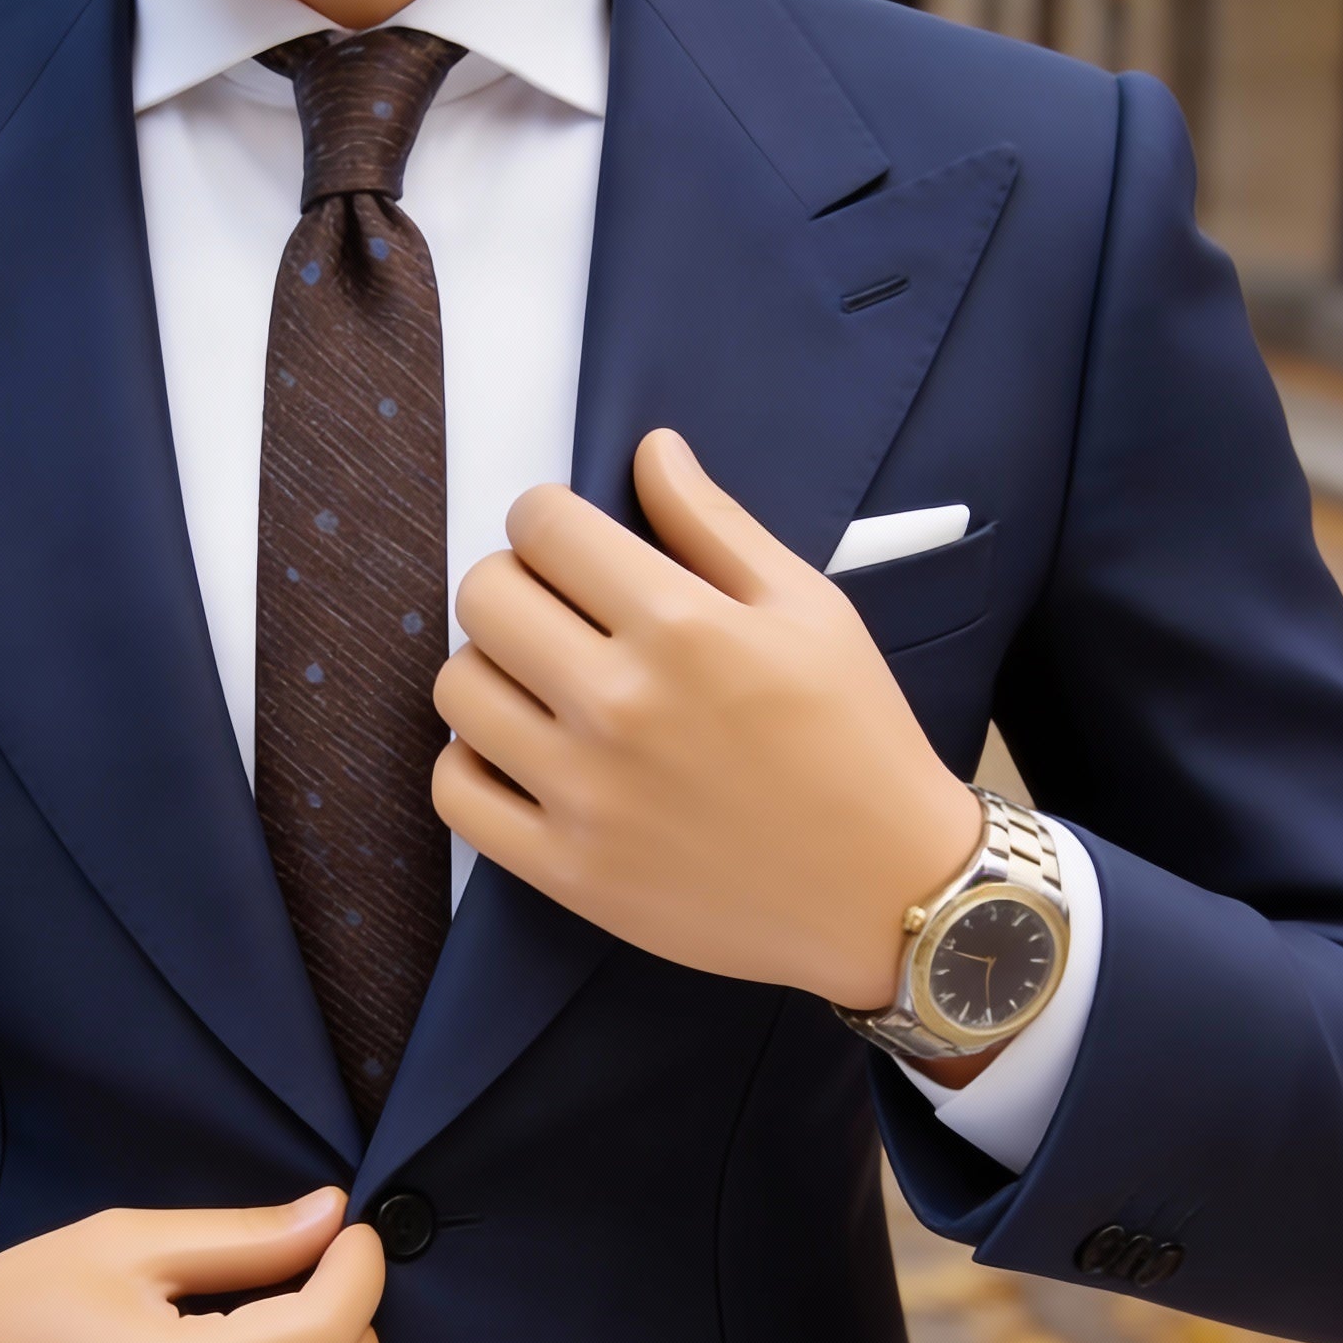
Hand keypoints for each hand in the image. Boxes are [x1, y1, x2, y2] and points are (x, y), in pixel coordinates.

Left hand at [432, 428, 982, 1010]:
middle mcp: (620, 704)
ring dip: (488, 670)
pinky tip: (518, 752)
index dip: (547, 518)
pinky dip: (470, 763)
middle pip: (483, 597)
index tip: (568, 542)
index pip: (542, 525)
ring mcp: (586, 792)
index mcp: (681, 626)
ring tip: (539, 682)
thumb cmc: (858, 741)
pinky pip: (455, 793)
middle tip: (553, 608)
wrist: (888, 892)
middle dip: (511, 582)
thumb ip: (715, 524)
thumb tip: (649, 450)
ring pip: (459, 689)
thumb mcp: (810, 609)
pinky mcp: (568, 869)